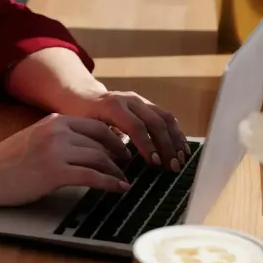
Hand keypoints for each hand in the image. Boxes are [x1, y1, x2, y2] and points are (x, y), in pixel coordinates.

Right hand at [0, 113, 133, 208]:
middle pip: (102, 139)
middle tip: (128, 165)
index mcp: (53, 121)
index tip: (122, 150)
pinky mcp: (55, 172)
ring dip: (116, 171)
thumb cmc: (6, 163)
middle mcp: (57, 131)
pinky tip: (119, 188)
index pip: (94, 125)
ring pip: (100, 157)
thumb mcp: (34, 139)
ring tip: (123, 180)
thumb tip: (85, 147)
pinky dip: (110, 183)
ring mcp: (56, 151)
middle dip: (120, 153)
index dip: (113, 138)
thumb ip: (58, 138)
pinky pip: (92, 176)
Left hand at [71, 89, 189, 171]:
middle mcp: (129, 100)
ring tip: (181, 159)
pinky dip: (176, 132)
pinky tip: (181, 147)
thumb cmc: (80, 116)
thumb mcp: (85, 129)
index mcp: (112, 106)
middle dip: (166, 146)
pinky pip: (166, 116)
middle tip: (172, 166)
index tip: (155, 163)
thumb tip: (120, 163)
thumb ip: (102, 143)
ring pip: (165, 117)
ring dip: (175, 139)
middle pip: (155, 121)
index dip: (147, 145)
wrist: (82, 96)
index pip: (135, 126)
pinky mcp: (146, 103)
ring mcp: (140, 100)